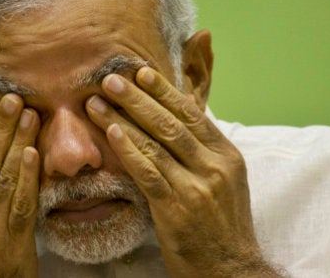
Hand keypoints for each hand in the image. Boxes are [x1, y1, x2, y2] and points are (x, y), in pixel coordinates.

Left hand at [86, 68, 280, 276]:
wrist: (231, 269)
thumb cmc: (222, 223)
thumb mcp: (224, 179)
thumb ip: (203, 147)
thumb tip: (182, 112)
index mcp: (227, 155)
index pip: (192, 114)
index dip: (164, 91)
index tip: (141, 72)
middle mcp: (215, 166)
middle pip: (171, 123)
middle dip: (138, 97)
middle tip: (111, 78)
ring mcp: (197, 187)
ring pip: (156, 143)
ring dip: (122, 119)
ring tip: (97, 102)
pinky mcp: (177, 209)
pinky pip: (149, 173)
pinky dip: (129, 150)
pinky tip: (111, 133)